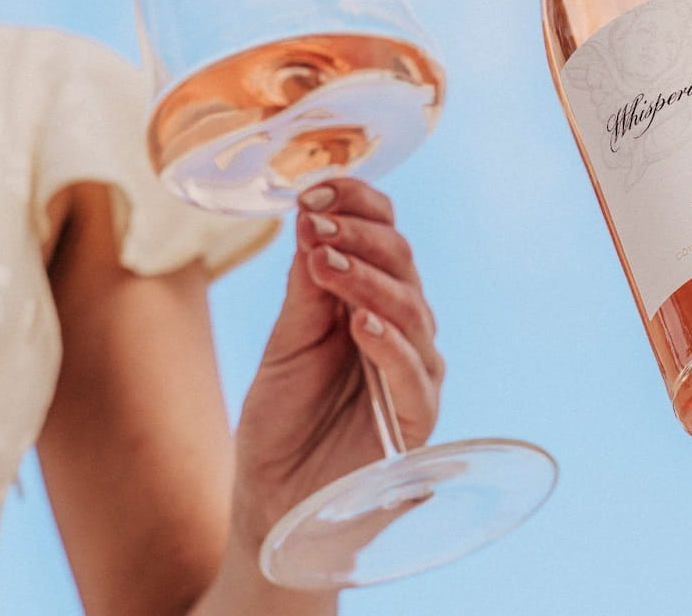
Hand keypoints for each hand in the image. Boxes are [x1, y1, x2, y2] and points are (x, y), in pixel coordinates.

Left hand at [229, 178, 442, 558]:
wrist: (273, 502)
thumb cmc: (281, 418)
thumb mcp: (285, 341)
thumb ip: (306, 288)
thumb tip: (312, 217)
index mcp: (371, 298)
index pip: (384, 234)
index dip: (358, 205)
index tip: (316, 189)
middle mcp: (402, 327)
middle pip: (402, 263)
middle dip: (360, 235)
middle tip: (319, 220)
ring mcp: (414, 370)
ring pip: (411, 309)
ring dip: (368, 279)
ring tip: (325, 262)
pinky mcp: (417, 419)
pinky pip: (415, 374)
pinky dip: (389, 342)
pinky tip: (359, 322)